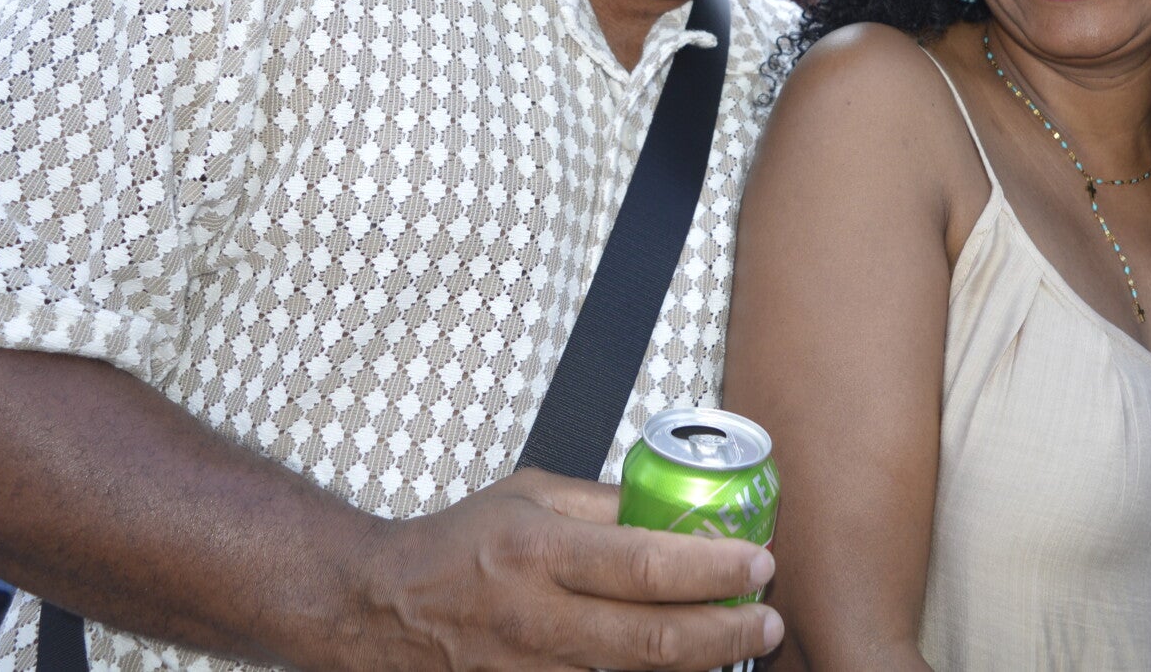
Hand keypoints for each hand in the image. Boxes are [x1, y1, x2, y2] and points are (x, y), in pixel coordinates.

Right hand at [329, 467, 782, 671]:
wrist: (381, 609)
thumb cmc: (457, 546)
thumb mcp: (530, 496)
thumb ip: (603, 504)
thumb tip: (675, 507)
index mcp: (538, 552)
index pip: (644, 566)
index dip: (712, 570)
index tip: (758, 561)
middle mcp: (537, 620)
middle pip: (653, 642)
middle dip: (727, 634)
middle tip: (768, 619)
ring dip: (699, 666)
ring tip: (741, 643)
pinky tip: (684, 669)